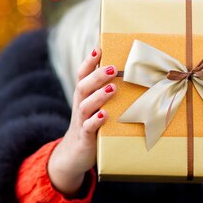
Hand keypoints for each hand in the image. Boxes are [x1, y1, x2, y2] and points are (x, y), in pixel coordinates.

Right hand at [47, 47, 116, 195]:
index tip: (98, 49)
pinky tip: (105, 115)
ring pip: (86, 105)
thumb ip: (105, 91)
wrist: (74, 153)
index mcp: (82, 96)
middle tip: (112, 67)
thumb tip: (127, 74)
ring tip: (112, 88)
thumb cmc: (92, 124)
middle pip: (83, 86)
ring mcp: (81, 120)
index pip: (81, 75)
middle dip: (97, 75)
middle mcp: (80, 105)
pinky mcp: (85, 137)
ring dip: (98, 96)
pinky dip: (95, 120)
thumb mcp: (95, 106)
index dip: (88, 61)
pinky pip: (88, 127)